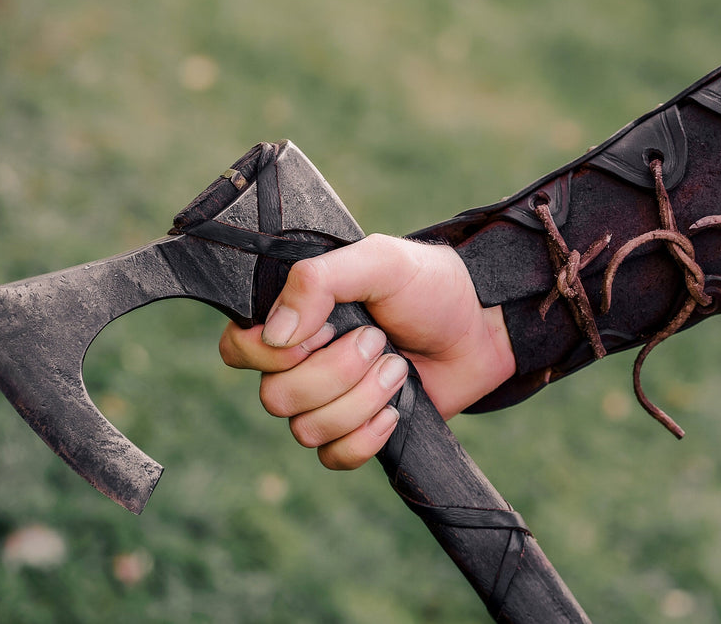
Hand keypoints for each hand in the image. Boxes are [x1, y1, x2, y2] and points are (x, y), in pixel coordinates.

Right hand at [218, 234, 515, 469]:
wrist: (482, 328)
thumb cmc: (430, 287)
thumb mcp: (379, 261)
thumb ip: (319, 280)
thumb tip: (276, 334)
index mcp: (294, 318)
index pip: (239, 349)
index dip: (274, 352)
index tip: (324, 331)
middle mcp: (300, 363)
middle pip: (275, 398)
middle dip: (338, 372)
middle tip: (379, 341)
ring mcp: (327, 401)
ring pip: (306, 430)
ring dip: (362, 399)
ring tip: (398, 367)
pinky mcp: (355, 432)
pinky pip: (333, 458)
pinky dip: (367, 437)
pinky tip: (395, 409)